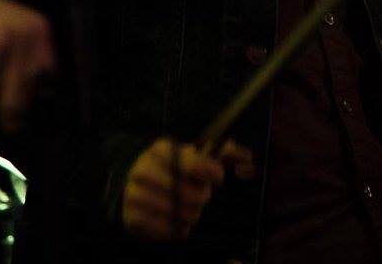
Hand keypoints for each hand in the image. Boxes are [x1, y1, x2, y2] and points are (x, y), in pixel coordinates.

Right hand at [122, 137, 253, 241]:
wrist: (135, 185)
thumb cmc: (174, 167)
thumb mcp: (195, 152)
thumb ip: (224, 151)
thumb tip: (248, 158)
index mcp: (160, 149)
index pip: (189, 162)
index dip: (208, 171)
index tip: (219, 176)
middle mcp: (143, 169)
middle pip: (189, 193)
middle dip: (200, 196)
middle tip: (199, 193)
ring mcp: (135, 195)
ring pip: (181, 214)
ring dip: (191, 214)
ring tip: (187, 206)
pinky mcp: (133, 220)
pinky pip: (170, 231)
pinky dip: (179, 228)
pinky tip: (176, 219)